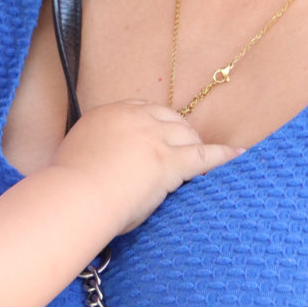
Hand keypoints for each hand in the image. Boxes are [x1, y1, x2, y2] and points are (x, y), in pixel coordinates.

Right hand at [52, 98, 232, 234]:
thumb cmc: (69, 188)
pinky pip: (204, 156)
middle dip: (180, 132)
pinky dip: (222, 155)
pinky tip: (237, 156)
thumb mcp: (77, 155)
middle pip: (169, 118)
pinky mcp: (170, 160)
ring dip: (196, 144)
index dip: (156, 122)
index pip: (142, 109)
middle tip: (186, 147)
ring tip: (206, 157)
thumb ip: (95, 150)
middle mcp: (135, 118)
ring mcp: (154, 138)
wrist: (75, 197)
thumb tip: (99, 163)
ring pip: (186, 134)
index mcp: (109, 113)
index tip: (161, 132)